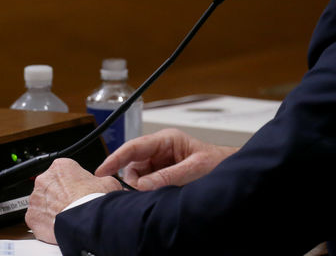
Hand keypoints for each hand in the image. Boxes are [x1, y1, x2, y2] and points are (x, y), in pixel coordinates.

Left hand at [25, 158, 121, 244]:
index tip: (78, 190)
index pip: (64, 171)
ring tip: (66, 217)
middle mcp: (44, 179)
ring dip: (51, 208)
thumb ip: (101, 180)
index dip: (72, 182)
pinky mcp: (32, 216)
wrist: (87, 223)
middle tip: (72, 204)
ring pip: (42, 202)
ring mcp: (36, 198)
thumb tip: (103, 183)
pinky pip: (37, 218)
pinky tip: (57, 226)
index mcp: (61, 166)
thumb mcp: (108, 183)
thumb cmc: (94, 202)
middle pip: (51, 186)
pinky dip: (45, 223)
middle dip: (59, 195)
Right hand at [95, 128, 237, 189]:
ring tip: (155, 194)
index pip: (134, 147)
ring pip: (138, 175)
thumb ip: (169, 176)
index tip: (102, 171)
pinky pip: (147, 183)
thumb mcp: (195, 169)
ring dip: (141, 187)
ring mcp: (160, 162)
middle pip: (133, 163)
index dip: (115, 158)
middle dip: (132, 179)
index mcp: (166, 139)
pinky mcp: (162, 174)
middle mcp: (160, 149)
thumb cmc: (219, 163)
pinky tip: (155, 195)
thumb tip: (143, 185)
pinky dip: (147, 191)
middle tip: (138, 193)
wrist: (232, 171)